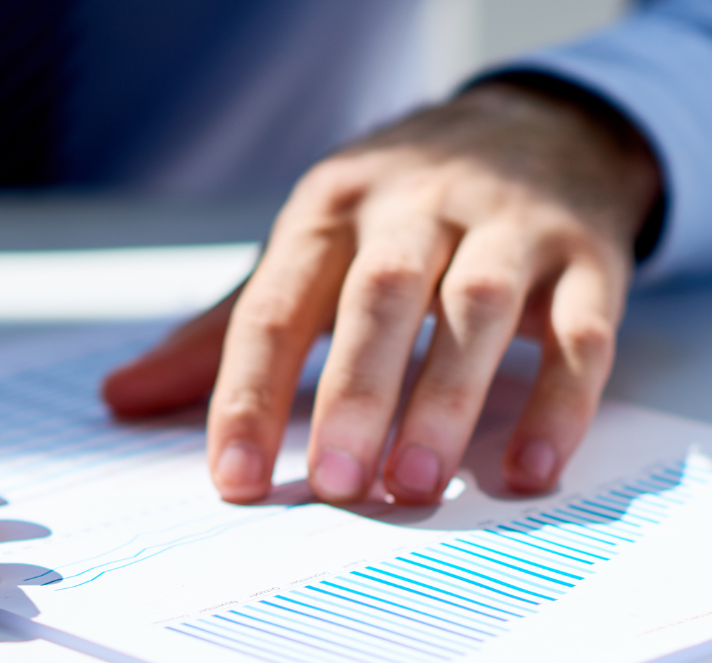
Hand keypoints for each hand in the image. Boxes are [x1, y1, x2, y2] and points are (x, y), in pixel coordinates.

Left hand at [102, 81, 660, 504]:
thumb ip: (223, 333)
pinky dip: (558, 404)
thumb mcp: (308, 250)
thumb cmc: (398, 216)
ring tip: (413, 486)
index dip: (247, 394)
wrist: (545, 127)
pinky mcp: (590, 259)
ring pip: (478, 311)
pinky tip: (528, 472)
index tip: (233, 481)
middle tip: (333, 485)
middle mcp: (419, 208)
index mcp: (329, 210)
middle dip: (354, 395)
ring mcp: (510, 229)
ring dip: (446, 402)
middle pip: (382, 299)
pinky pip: (583, 334)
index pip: (276, 306)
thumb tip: (121, 399)